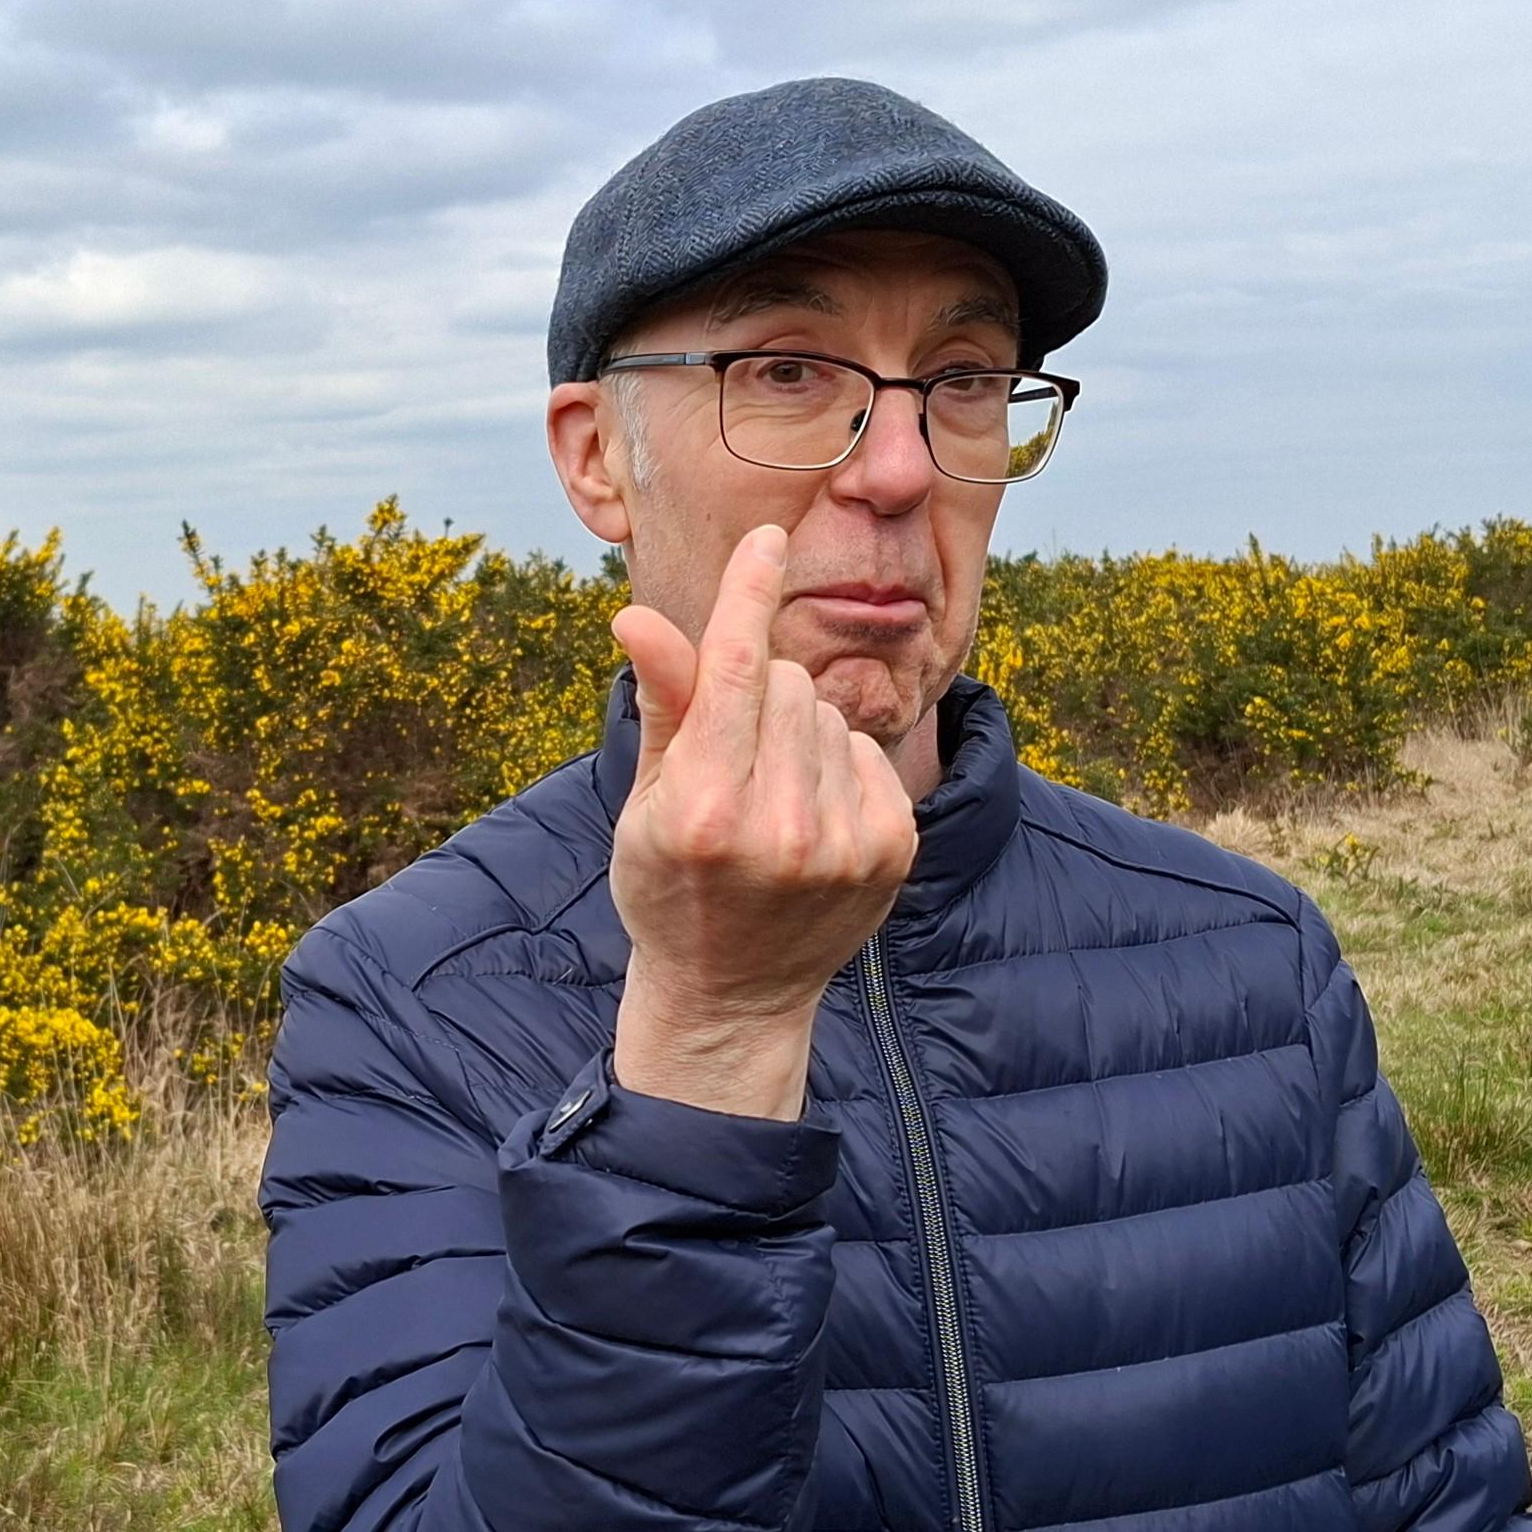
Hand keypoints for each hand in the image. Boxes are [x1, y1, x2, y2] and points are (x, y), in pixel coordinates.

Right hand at [608, 523, 919, 1026]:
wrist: (733, 996)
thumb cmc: (671, 889)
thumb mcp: (646, 804)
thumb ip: (663, 705)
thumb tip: (638, 617)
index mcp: (703, 810)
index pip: (737, 668)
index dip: (750, 592)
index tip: (768, 536)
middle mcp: (778, 827)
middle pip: (786, 682)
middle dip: (759, 693)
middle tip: (735, 757)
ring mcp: (843, 843)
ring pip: (829, 714)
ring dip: (800, 734)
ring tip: (772, 798)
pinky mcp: (893, 849)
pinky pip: (868, 752)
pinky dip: (840, 766)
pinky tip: (812, 816)